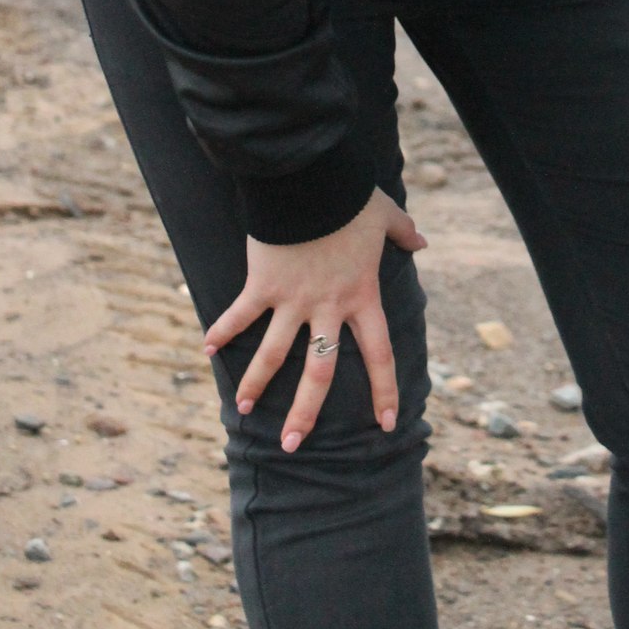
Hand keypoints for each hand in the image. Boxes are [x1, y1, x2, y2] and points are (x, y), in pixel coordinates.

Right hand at [202, 189, 426, 450]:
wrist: (310, 183)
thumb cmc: (349, 197)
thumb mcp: (384, 215)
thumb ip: (403, 232)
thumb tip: (421, 242)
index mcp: (361, 296)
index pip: (379, 354)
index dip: (384, 390)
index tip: (386, 425)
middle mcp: (327, 307)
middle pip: (319, 372)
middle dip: (305, 412)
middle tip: (292, 445)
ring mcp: (293, 300)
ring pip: (274, 354)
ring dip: (256, 384)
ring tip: (243, 410)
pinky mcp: (263, 284)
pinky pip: (240, 315)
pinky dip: (222, 330)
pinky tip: (206, 349)